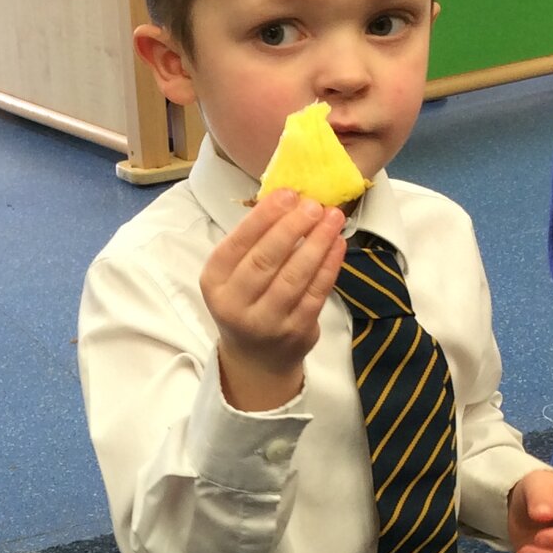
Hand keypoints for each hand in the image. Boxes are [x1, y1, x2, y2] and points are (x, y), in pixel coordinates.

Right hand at [199, 189, 347, 411]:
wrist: (257, 358)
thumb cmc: (247, 302)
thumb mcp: (234, 275)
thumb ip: (254, 243)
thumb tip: (290, 200)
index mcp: (214, 282)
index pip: (237, 244)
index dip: (264, 217)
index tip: (288, 193)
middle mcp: (235, 304)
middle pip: (265, 260)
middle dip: (293, 228)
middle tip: (314, 204)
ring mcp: (266, 322)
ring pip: (294, 277)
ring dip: (317, 243)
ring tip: (333, 218)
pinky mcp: (295, 331)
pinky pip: (316, 293)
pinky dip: (329, 266)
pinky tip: (337, 244)